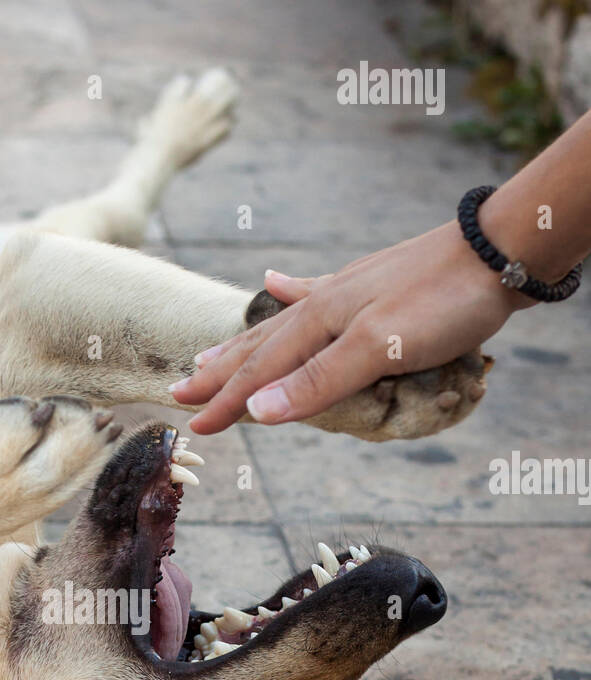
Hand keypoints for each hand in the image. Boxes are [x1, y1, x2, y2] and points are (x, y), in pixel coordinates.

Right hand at [170, 220, 527, 434]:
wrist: (499, 251)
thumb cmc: (442, 303)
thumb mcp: (380, 350)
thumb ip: (319, 381)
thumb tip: (258, 411)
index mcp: (320, 322)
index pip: (260, 372)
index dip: (226, 402)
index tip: (195, 428)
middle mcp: (323, 305)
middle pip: (258, 345)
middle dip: (219, 373)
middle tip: (179, 391)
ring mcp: (346, 292)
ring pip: (279, 323)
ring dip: (243, 341)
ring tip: (209, 351)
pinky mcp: (371, 285)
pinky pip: (315, 290)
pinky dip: (290, 289)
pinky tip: (275, 279)